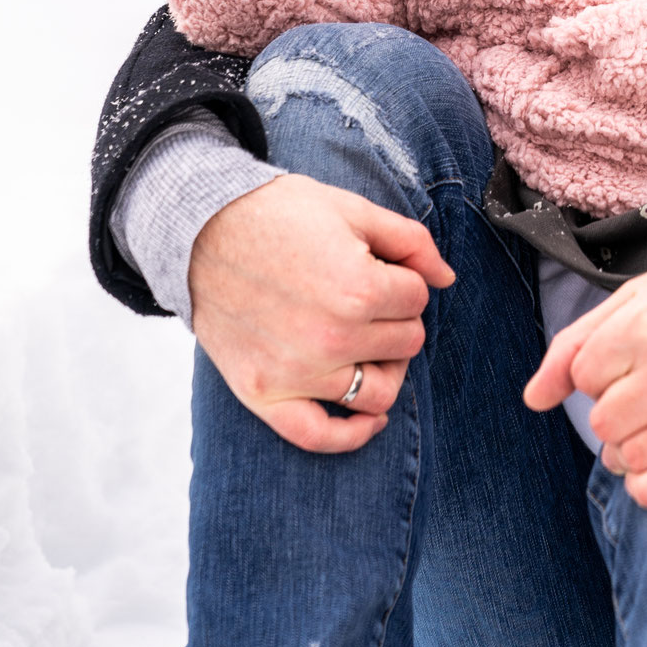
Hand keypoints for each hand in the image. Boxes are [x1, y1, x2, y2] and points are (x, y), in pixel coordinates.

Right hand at [190, 172, 455, 452]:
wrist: (198, 230)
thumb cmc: (278, 214)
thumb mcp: (352, 209)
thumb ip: (411, 242)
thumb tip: (447, 278)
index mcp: (358, 287)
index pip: (419, 299)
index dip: (404, 279)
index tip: (379, 268)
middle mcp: (331, 337)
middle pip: (406, 343)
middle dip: (397, 317)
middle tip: (370, 298)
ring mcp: (296, 372)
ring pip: (379, 392)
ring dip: (385, 367)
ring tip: (371, 344)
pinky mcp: (264, 394)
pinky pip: (319, 437)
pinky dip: (353, 434)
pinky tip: (371, 419)